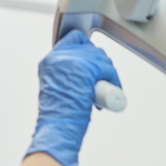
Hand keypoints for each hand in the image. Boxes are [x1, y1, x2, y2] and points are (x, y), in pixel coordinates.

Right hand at [24, 30, 120, 165]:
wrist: (57, 126)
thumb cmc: (58, 116)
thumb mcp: (56, 88)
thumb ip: (64, 77)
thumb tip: (80, 76)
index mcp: (50, 60)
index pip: (73, 39)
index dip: (87, 48)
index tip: (94, 61)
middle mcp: (59, 56)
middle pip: (90, 48)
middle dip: (100, 64)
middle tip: (101, 82)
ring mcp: (72, 60)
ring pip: (101, 58)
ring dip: (109, 73)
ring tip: (105, 90)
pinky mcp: (86, 68)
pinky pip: (107, 68)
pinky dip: (115, 79)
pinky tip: (114, 88)